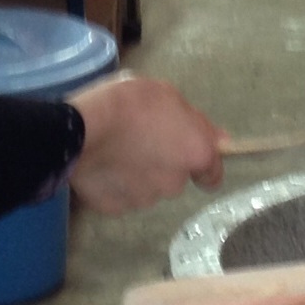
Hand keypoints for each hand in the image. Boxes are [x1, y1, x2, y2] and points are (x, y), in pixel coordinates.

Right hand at [65, 74, 226, 214]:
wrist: (82, 129)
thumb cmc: (130, 103)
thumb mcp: (169, 96)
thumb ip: (197, 123)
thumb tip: (222, 140)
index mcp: (195, 153)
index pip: (213, 175)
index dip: (203, 168)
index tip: (189, 158)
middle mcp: (175, 183)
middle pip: (176, 178)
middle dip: (164, 164)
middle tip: (143, 140)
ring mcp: (144, 199)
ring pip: (148, 188)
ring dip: (139, 175)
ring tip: (118, 150)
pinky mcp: (115, 208)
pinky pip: (121, 196)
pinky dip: (116, 185)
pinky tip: (103, 165)